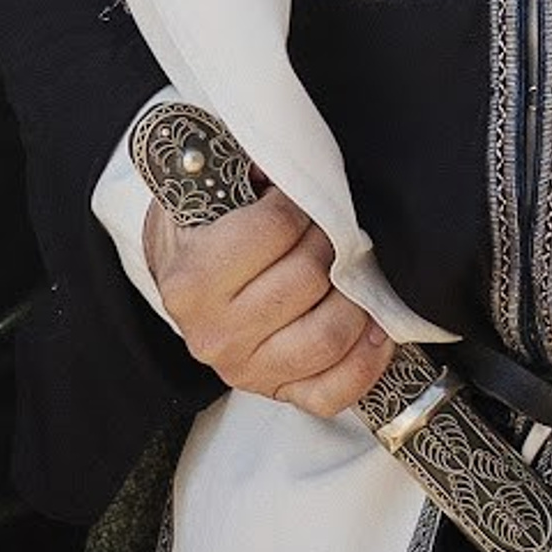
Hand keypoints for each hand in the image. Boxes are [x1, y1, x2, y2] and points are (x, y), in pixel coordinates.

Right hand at [145, 183, 391, 419]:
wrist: (178, 275)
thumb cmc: (198, 229)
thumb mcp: (203, 186)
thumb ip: (243, 165)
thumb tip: (290, 157)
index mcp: (192, 278)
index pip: (273, 230)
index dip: (299, 204)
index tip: (299, 198)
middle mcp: (215, 332)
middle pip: (308, 279)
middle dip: (330, 245)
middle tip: (329, 230)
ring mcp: (247, 369)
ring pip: (328, 336)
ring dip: (354, 299)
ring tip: (351, 273)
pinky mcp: (278, 393)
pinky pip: (336, 391)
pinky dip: (366, 360)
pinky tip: (373, 328)